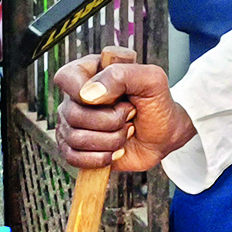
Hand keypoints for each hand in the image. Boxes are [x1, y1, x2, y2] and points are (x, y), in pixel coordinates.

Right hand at [54, 46, 197, 172]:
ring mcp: (72, 124)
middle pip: (74, 114)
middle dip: (112, 120)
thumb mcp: (152, 80)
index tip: (114, 98)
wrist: (165, 136)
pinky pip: (73, 158)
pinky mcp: (75, 148)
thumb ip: (122, 75)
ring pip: (76, 138)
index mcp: (90, 72)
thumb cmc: (158, 104)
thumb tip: (89, 93)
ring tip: (127, 131)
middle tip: (130, 115)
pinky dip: (101, 157)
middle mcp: (76, 98)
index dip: (86, 91)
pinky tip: (117, 150)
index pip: (66, 77)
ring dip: (112, 140)